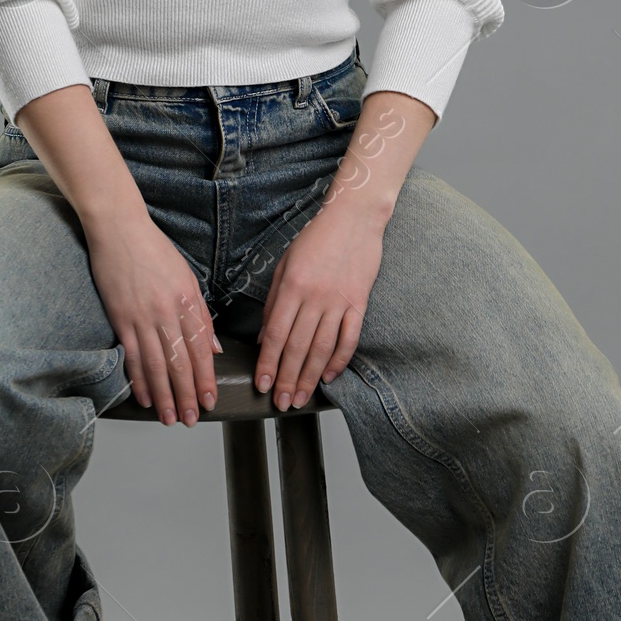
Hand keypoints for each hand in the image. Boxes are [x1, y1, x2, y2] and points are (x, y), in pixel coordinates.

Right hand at [86, 216, 220, 425]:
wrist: (119, 229)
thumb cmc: (154, 250)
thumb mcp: (188, 278)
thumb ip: (200, 315)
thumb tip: (214, 350)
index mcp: (188, 301)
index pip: (202, 350)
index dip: (206, 379)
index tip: (211, 400)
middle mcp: (167, 312)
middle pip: (181, 363)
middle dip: (188, 395)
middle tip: (193, 419)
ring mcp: (142, 317)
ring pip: (157, 366)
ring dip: (165, 396)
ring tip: (171, 418)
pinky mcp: (120, 318)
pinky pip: (132, 356)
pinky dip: (139, 380)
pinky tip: (145, 398)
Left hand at [256, 184, 383, 408]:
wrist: (354, 218)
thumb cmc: (316, 239)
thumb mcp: (285, 265)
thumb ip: (274, 302)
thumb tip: (265, 337)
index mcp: (292, 287)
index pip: (276, 334)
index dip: (267, 363)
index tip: (261, 384)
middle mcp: (315, 297)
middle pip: (298, 347)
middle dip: (286, 379)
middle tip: (280, 402)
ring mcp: (339, 301)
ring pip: (322, 348)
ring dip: (310, 377)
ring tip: (300, 397)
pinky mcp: (360, 302)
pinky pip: (349, 338)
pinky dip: (339, 360)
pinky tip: (330, 376)